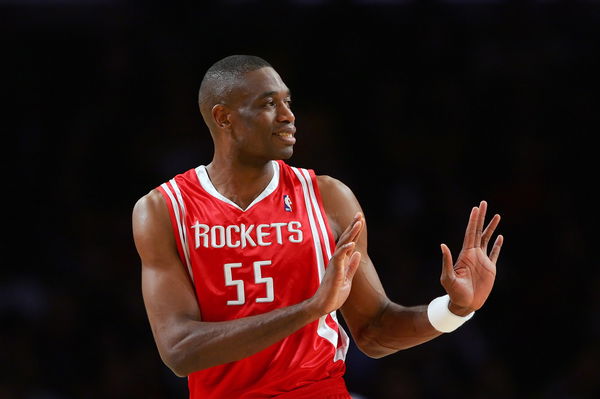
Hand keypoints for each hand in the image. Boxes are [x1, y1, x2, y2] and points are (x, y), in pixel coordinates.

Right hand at [309, 213, 363, 315]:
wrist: (323, 307)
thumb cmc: (333, 294)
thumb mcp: (347, 279)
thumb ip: (351, 266)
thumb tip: (358, 254)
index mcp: (340, 261)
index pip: (348, 243)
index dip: (353, 231)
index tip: (359, 219)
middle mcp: (337, 260)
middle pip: (345, 240)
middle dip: (352, 227)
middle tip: (359, 214)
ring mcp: (335, 265)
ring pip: (343, 245)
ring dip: (350, 234)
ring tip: (358, 222)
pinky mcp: (334, 272)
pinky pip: (339, 258)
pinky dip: (345, 250)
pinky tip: (352, 243)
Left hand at [440, 201, 502, 315]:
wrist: (464, 304)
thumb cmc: (454, 292)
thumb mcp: (447, 277)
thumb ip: (446, 262)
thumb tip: (442, 245)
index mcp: (465, 254)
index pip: (470, 233)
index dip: (473, 220)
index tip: (476, 208)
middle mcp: (474, 254)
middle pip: (478, 231)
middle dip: (481, 217)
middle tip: (483, 203)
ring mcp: (482, 260)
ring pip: (488, 239)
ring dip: (491, 228)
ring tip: (496, 215)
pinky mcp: (490, 268)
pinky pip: (494, 253)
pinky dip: (497, 245)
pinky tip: (500, 236)